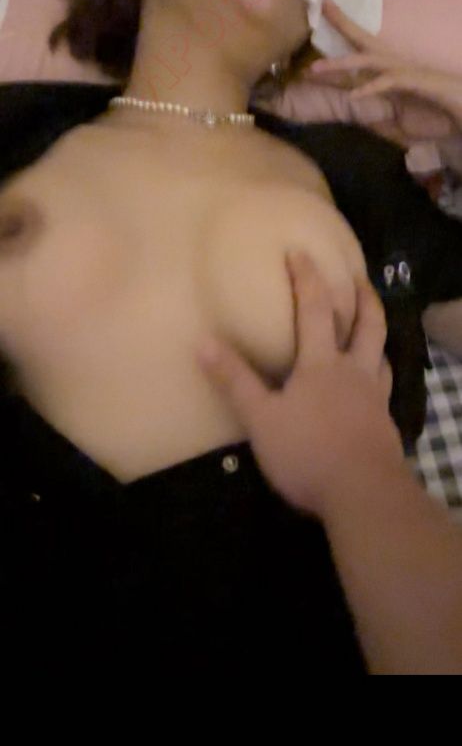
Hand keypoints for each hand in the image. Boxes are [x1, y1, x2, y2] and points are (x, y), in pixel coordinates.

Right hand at [196, 251, 403, 521]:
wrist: (364, 493)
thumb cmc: (308, 452)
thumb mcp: (261, 418)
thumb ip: (235, 381)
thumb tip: (202, 341)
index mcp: (322, 363)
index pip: (315, 309)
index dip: (307, 278)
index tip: (300, 251)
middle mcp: (355, 371)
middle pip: (368, 324)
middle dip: (363, 297)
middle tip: (359, 277)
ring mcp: (375, 398)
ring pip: (382, 354)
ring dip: (377, 333)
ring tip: (370, 325)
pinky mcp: (385, 425)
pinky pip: (384, 387)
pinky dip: (379, 372)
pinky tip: (372, 383)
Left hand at [308, 0, 461, 133]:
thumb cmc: (436, 110)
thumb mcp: (399, 115)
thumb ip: (378, 111)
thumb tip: (358, 109)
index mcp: (390, 66)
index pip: (363, 42)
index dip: (344, 26)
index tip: (325, 7)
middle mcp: (395, 62)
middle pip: (364, 38)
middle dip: (342, 23)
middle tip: (321, 7)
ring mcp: (405, 70)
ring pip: (369, 61)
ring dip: (341, 64)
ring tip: (315, 69)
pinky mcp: (415, 83)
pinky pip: (389, 82)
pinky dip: (372, 88)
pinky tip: (354, 96)